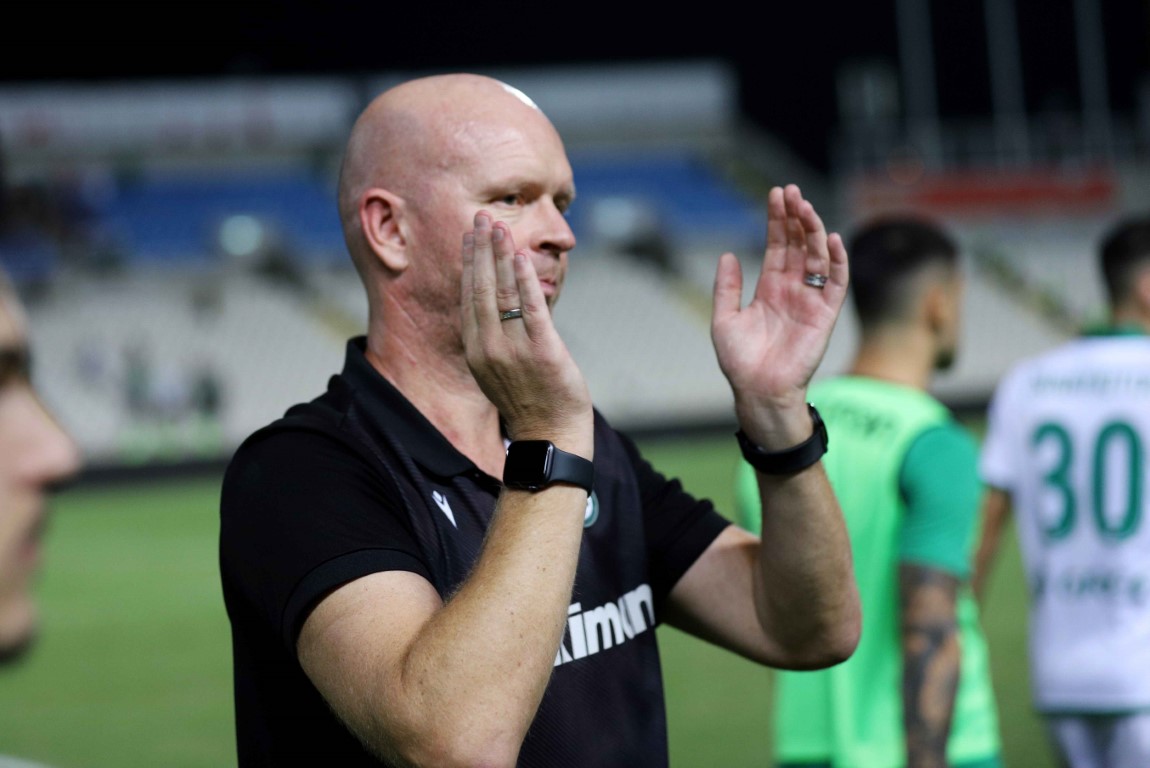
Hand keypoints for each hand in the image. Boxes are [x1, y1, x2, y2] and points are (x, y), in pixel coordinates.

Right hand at [460, 211, 592, 450]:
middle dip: (479, 250)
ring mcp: (514, 349)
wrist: (551, 433)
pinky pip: (530, 309)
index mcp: (477, 350)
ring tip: (500, 228)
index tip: (468, 236)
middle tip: (480, 218)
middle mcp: (489, 348)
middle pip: (480, 288)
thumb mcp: (499, 368)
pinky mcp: (542, 351)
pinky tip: (520, 257)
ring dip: (500, 257)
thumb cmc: (530, 399)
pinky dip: (524, 281)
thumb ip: (494, 336)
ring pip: (502, 294)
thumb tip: (495, 304)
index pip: (468, 297)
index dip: (467, 264)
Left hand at [711, 185, 847, 444]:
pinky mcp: (825, 314)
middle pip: (797, 245)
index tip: (776, 195)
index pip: (777, 246)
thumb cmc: (740, 362)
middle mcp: (792, 289)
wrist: (758, 391)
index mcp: (769, 288)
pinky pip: (835, 283)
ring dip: (813, 231)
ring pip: (816, 257)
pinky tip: (831, 239)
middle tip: (791, 191)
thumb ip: (726, 287)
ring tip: (805, 207)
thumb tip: (727, 254)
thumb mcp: (724, 319)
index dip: (777, 220)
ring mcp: (810, 300)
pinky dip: (836, 261)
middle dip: (795, 217)